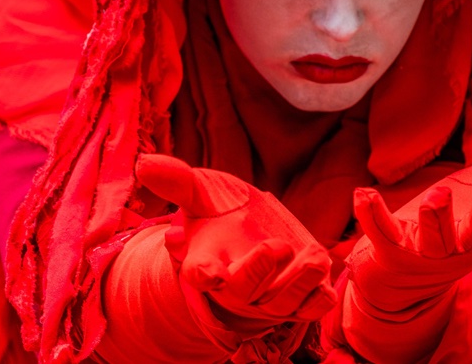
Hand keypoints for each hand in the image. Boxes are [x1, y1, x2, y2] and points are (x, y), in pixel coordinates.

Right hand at [135, 154, 334, 325]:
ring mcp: (268, 294)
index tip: (208, 271)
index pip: (199, 273)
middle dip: (258, 271)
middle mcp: (235, 285)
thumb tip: (144, 163)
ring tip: (313, 258)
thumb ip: (176, 180)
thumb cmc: (217, 211)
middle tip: (273, 246)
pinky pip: (308, 308)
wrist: (249, 228)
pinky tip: (327, 286)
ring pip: (281, 301)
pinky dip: (318, 300)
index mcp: (205, 261)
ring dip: (298, 284)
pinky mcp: (299, 296)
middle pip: (243, 290)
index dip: (203, 274)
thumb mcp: (199, 191)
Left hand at [347, 128, 471, 311]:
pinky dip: (372, 215)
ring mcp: (427, 253)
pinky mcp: (392, 251)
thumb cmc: (456, 222)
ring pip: (436, 239)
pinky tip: (363, 193)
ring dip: (437, 216)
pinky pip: (382, 234)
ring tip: (438, 192)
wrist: (404, 271)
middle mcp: (464, 249)